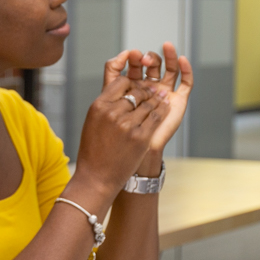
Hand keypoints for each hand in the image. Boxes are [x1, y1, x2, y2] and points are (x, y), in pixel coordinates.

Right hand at [72, 55, 170, 193]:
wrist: (97, 178)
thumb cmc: (93, 151)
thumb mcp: (93, 122)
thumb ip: (107, 105)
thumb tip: (123, 92)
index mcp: (99, 106)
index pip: (121, 82)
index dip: (131, 83)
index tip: (135, 87)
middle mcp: (113, 113)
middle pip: (137, 92)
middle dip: (146, 91)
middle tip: (152, 91)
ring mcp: (128, 125)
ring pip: (149, 103)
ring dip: (156, 99)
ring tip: (161, 96)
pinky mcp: (141, 137)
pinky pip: (156, 117)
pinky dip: (162, 110)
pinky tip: (165, 107)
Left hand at [122, 43, 192, 169]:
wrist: (128, 152)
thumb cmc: (116, 128)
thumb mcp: (110, 96)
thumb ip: (113, 72)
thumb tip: (122, 52)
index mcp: (133, 85)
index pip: (136, 64)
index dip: (134, 57)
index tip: (131, 54)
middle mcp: (150, 88)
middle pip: (153, 65)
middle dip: (148, 58)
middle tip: (142, 59)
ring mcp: (165, 93)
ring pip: (170, 69)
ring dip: (169, 56)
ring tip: (166, 47)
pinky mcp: (178, 100)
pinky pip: (186, 82)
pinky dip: (185, 69)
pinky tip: (181, 59)